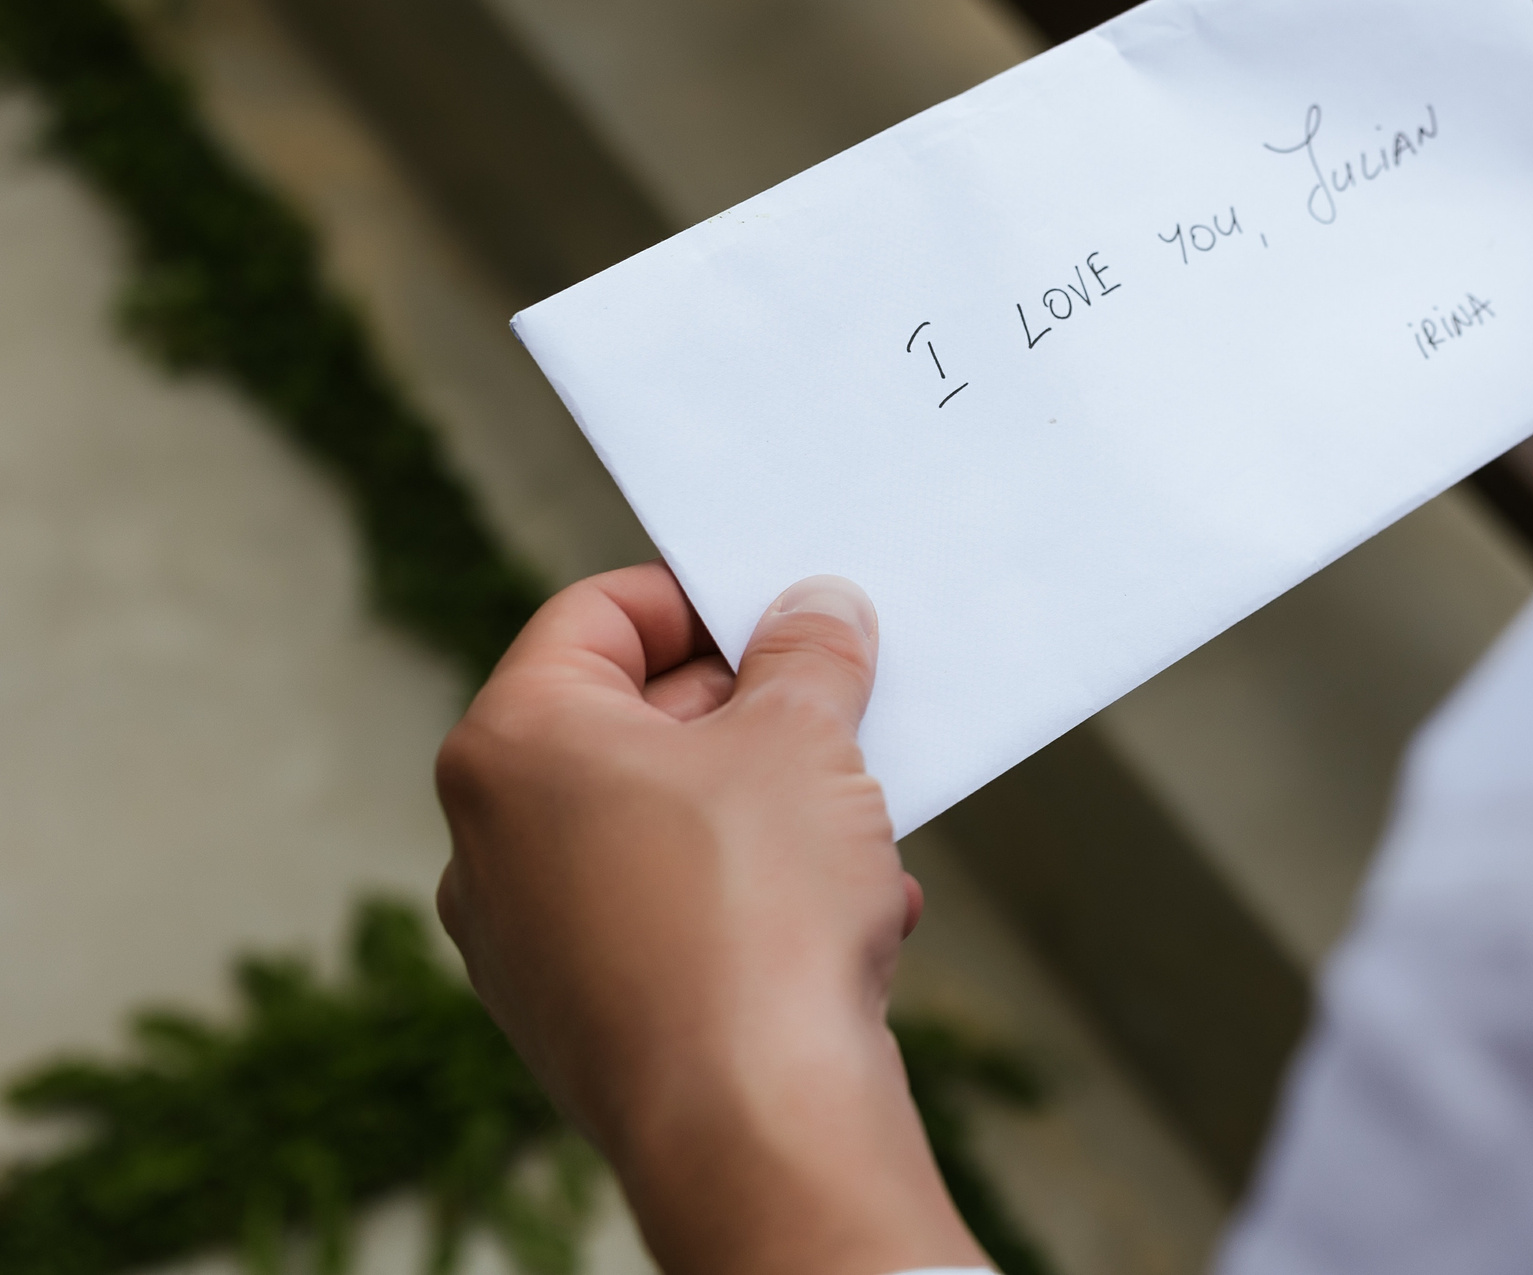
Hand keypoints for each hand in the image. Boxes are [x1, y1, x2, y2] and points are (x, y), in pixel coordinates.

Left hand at [435, 564, 978, 1274]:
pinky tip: (847, 919)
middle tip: (839, 707)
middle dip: (747, 710)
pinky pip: (666, 918)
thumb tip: (814, 613)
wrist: (754, 1122)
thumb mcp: (805, 738)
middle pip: (626, 721)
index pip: (598, 614)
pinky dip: (747, 899)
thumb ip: (808, 656)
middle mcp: (487, 841)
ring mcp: (524, 941)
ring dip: (761, 807)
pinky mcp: (577, 1018)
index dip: (702, 599)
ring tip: (857, 823)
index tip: (784, 614)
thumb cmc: (757, 914)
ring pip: (657, 827)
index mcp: (510, 745)